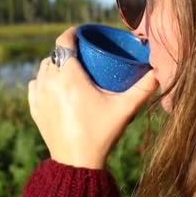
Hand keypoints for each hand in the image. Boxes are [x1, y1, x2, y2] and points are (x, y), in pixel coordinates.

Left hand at [28, 26, 158, 168]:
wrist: (76, 163)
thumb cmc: (101, 134)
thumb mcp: (124, 109)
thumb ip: (144, 88)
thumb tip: (161, 71)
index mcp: (69, 77)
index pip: (64, 42)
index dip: (72, 33)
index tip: (82, 33)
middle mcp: (50, 82)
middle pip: (54, 54)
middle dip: (66, 51)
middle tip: (82, 55)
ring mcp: (39, 95)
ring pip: (43, 69)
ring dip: (54, 65)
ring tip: (69, 69)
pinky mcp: (35, 108)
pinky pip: (35, 85)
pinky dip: (43, 81)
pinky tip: (54, 86)